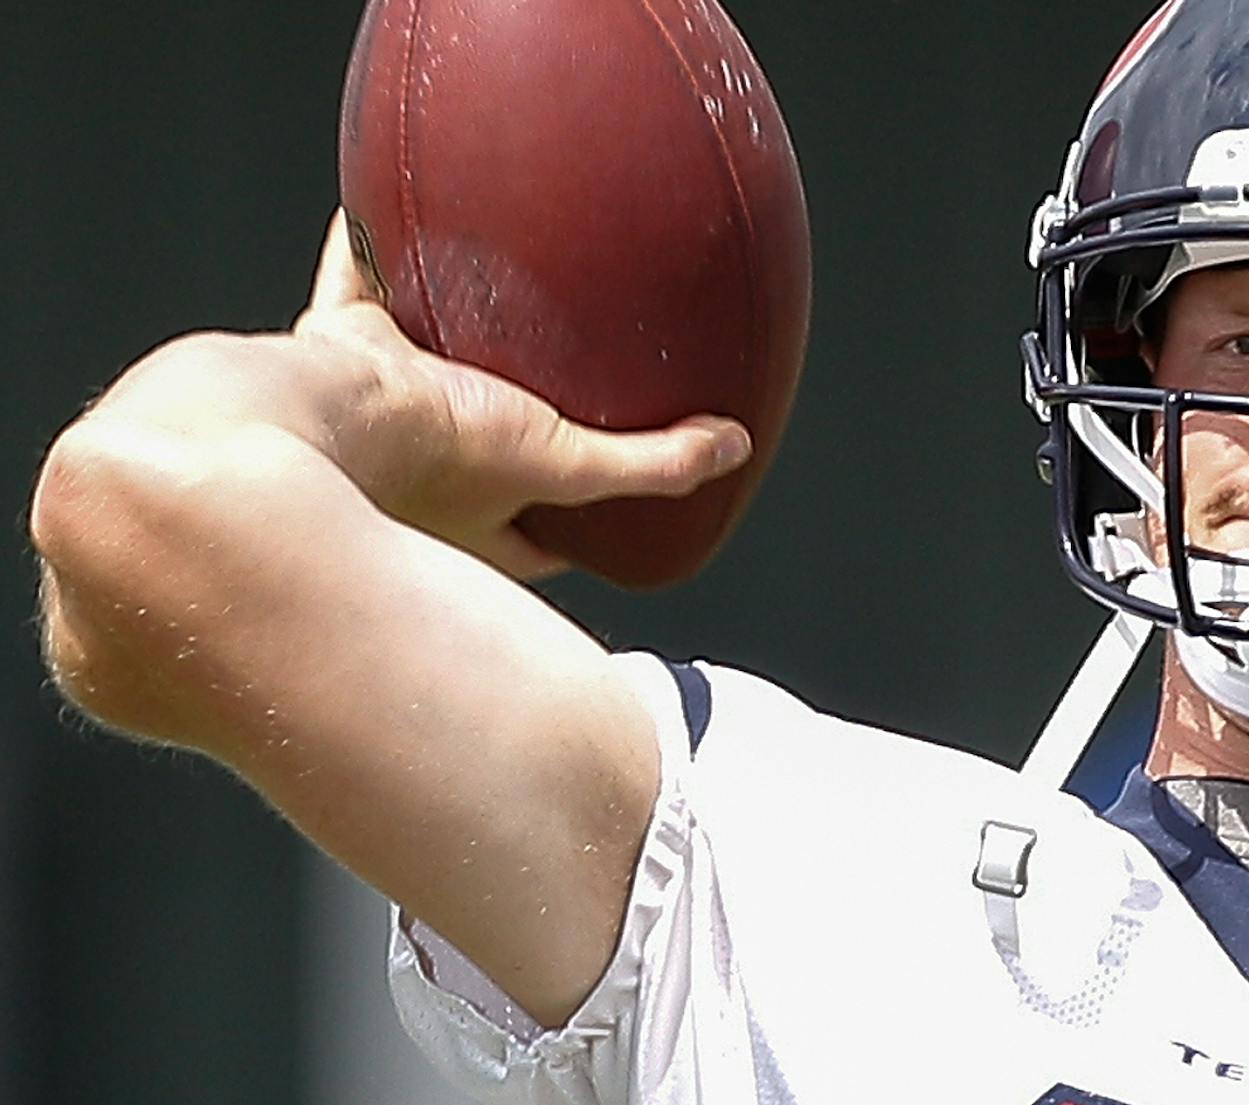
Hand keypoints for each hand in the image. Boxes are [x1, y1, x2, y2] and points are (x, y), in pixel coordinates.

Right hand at [289, 210, 750, 577]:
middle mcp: (417, 473)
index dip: (573, 523)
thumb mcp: (558, 464)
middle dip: (516, 419)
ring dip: (457, 333)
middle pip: (482, 443)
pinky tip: (398, 210)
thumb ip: (646, 464)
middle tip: (559, 387)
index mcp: (467, 523)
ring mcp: (372, 410)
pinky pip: (358, 282)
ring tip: (504, 300)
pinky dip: (373, 247)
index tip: (615, 509)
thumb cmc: (424, 464)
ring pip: (426, 363)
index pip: (535, 534)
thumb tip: (732, 448)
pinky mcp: (335, 349)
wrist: (299, 424)